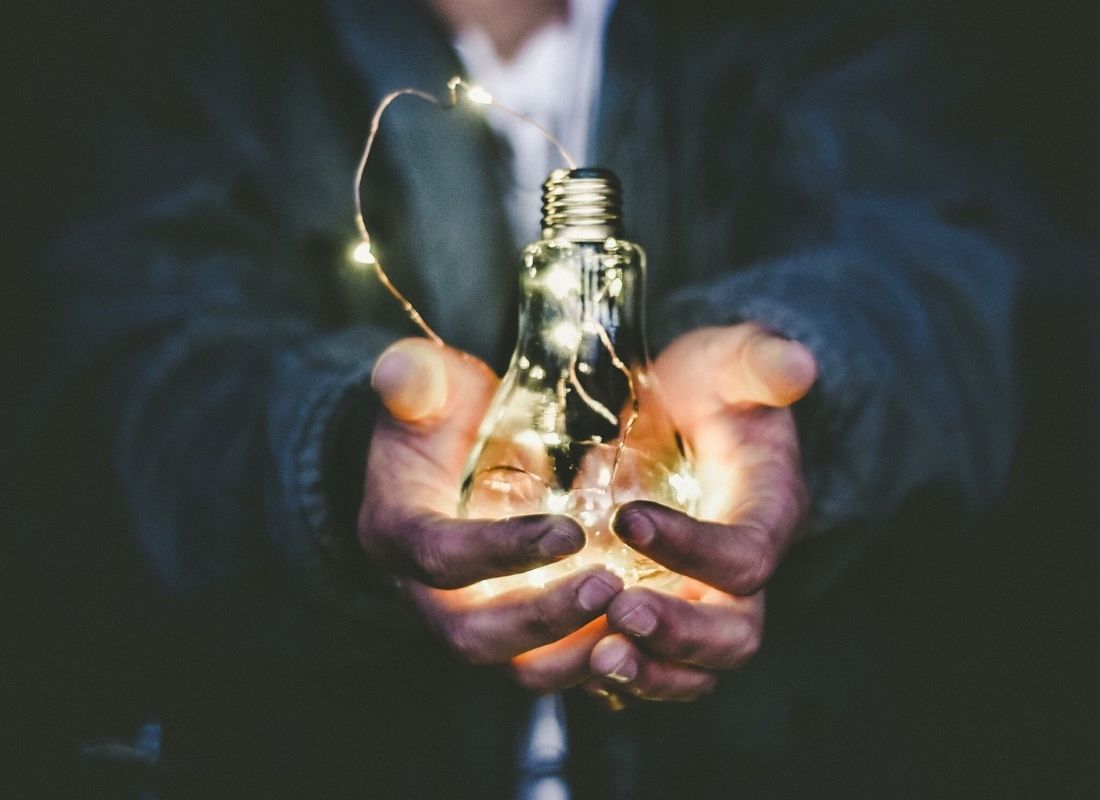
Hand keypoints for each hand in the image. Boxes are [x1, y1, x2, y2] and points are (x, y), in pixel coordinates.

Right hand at [359, 338, 623, 690]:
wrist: (441, 459)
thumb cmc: (439, 416)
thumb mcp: (425, 387)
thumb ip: (415, 379)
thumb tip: (401, 373)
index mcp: (398, 532)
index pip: (440, 556)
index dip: (501, 551)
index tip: (570, 532)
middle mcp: (426, 593)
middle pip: (474, 636)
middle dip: (543, 620)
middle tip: (610, 586)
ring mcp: (471, 618)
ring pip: (516, 667)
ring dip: (576, 654)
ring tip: (638, 620)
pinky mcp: (512, 633)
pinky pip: (550, 666)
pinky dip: (595, 661)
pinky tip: (646, 636)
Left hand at [584, 324, 816, 705]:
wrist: (688, 414)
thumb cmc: (711, 386)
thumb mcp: (731, 361)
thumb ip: (760, 362)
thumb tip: (798, 364)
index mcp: (768, 514)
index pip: (746, 556)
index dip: (694, 548)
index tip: (628, 518)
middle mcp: (742, 574)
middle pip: (734, 634)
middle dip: (679, 633)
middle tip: (619, 613)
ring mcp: (703, 601)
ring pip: (695, 669)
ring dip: (649, 673)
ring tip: (596, 657)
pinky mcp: (665, 613)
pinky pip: (651, 667)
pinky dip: (617, 678)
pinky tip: (572, 660)